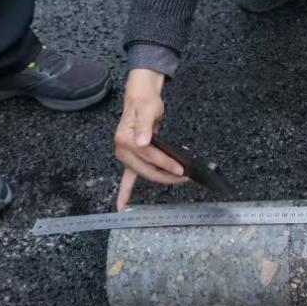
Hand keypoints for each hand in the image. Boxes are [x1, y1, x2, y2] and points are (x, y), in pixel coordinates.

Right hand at [114, 68, 186, 209]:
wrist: (140, 98)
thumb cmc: (145, 103)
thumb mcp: (148, 109)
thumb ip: (145, 125)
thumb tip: (142, 142)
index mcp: (126, 139)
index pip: (150, 156)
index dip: (166, 164)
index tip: (181, 169)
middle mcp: (122, 149)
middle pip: (146, 169)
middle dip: (166, 175)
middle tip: (185, 177)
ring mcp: (125, 155)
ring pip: (143, 173)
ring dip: (159, 179)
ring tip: (177, 181)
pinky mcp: (130, 158)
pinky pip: (126, 178)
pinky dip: (125, 192)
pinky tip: (122, 207)